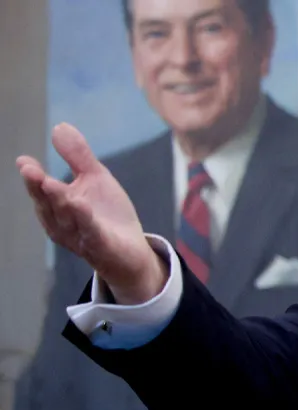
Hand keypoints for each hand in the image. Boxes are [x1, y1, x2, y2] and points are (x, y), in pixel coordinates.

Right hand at [15, 123, 165, 304]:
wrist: (130, 252)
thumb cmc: (106, 215)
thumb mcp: (95, 179)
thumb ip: (78, 156)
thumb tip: (59, 126)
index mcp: (56, 205)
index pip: (41, 189)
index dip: (32, 177)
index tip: (24, 161)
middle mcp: (62, 223)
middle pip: (49, 204)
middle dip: (38, 187)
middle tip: (29, 170)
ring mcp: (80, 237)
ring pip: (67, 218)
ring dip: (60, 201)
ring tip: (51, 184)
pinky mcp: (101, 247)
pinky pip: (92, 234)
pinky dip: (86, 221)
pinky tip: (82, 206)